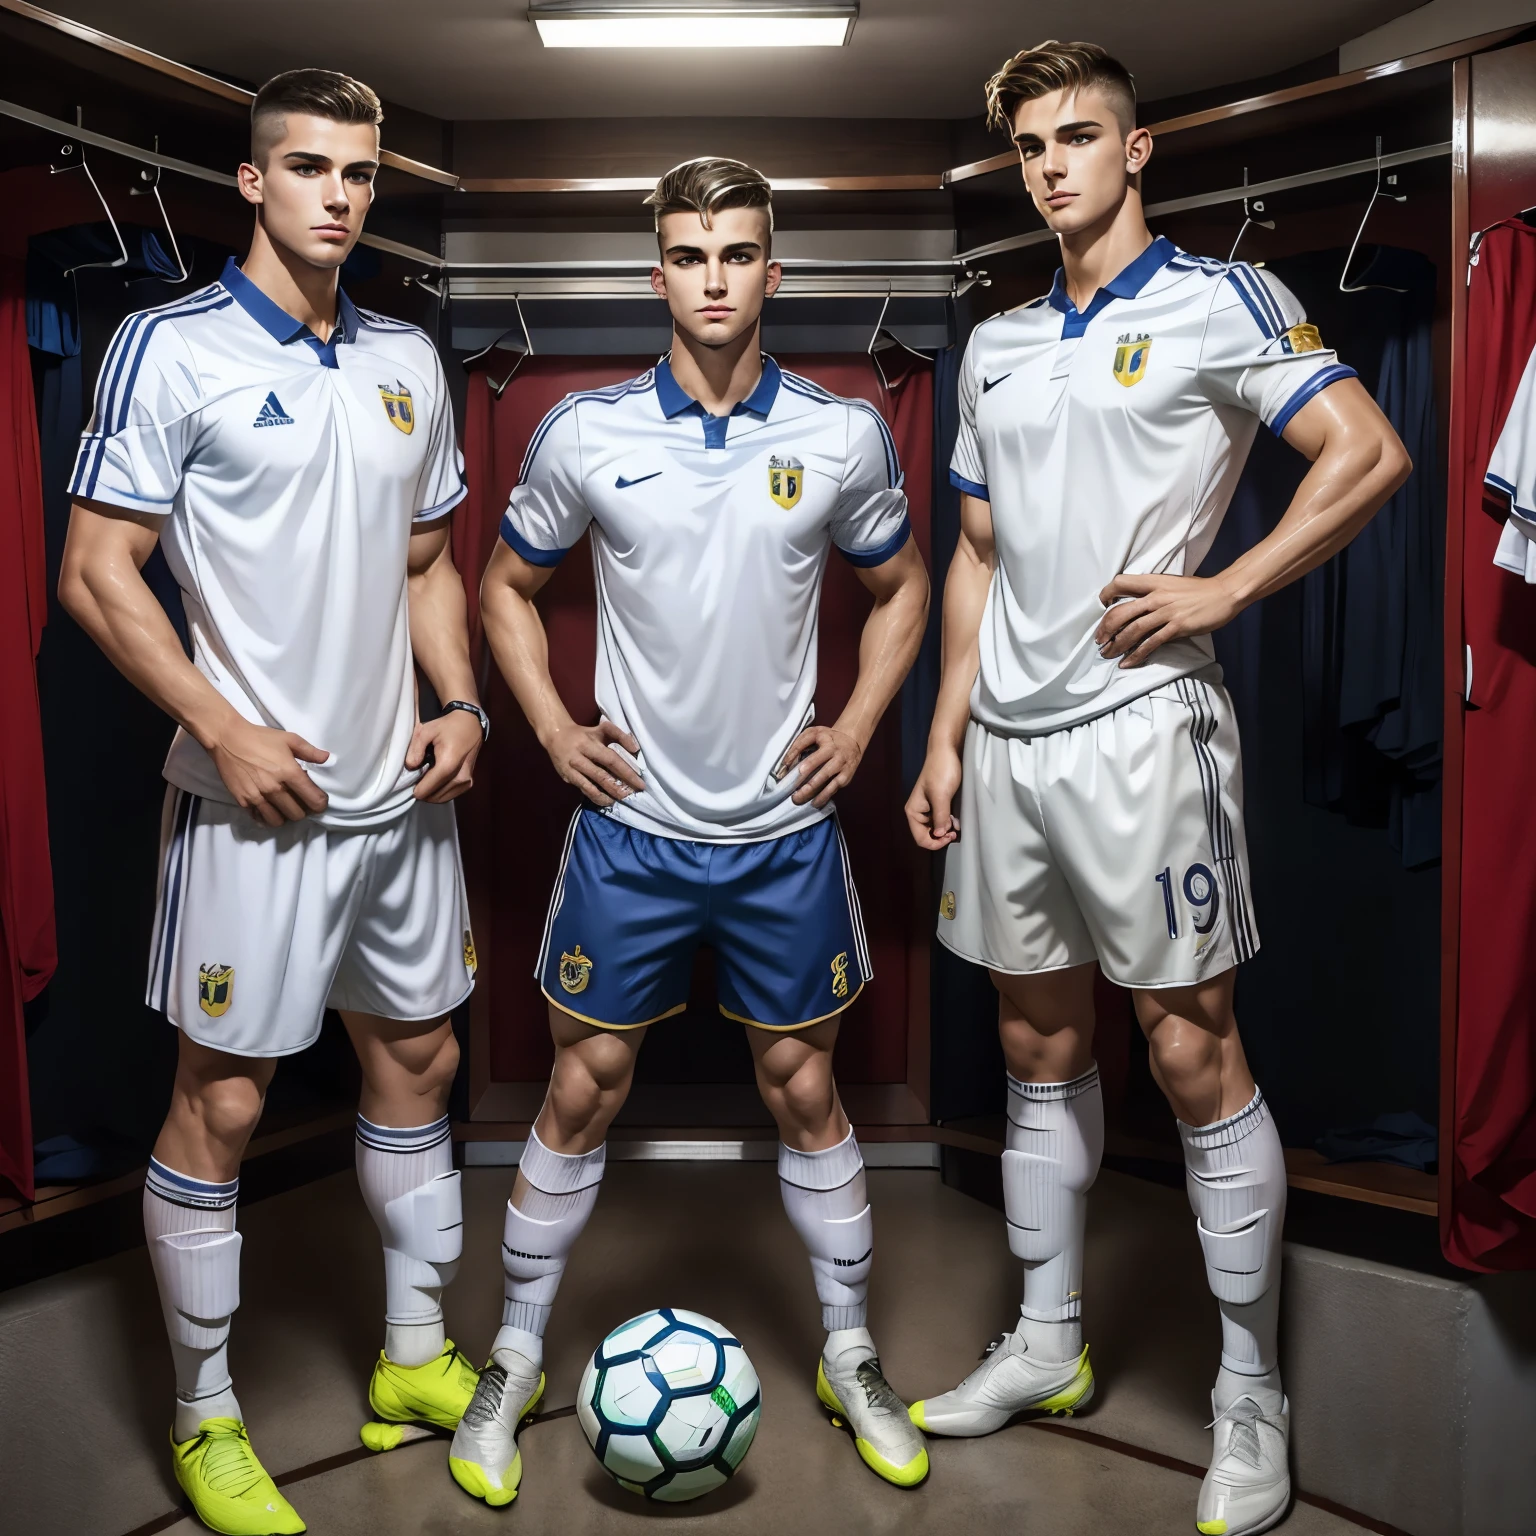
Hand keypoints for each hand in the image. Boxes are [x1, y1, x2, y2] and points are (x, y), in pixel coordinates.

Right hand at [209, 717, 329, 826]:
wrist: (228, 739)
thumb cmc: (261, 738)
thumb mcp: (289, 739)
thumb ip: (310, 751)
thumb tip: (327, 758)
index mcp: (289, 773)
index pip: (313, 800)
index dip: (320, 803)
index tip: (319, 800)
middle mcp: (275, 788)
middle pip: (297, 814)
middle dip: (304, 811)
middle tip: (301, 802)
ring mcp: (258, 796)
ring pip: (278, 821)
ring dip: (285, 816)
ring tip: (286, 807)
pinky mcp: (243, 800)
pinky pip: (260, 818)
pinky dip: (267, 817)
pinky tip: (270, 809)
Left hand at [407, 708, 483, 802]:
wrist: (469, 723)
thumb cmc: (447, 725)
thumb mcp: (426, 730)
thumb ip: (415, 750)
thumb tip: (411, 767)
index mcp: (448, 764)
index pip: (426, 790)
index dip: (415, 789)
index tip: (409, 781)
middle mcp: (460, 777)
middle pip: (433, 797)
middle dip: (423, 790)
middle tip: (416, 777)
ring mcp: (466, 781)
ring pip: (442, 798)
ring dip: (431, 792)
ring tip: (425, 778)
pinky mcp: (469, 783)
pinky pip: (450, 795)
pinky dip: (440, 791)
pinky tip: (435, 780)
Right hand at [547, 718, 644, 807]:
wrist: (555, 736)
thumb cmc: (584, 734)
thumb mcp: (601, 729)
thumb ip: (619, 735)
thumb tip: (635, 749)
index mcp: (589, 743)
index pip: (610, 759)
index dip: (626, 771)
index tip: (640, 782)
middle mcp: (579, 757)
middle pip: (602, 775)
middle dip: (619, 786)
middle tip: (634, 794)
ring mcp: (571, 769)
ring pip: (592, 785)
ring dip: (608, 794)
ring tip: (622, 799)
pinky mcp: (567, 777)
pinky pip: (584, 789)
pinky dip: (597, 797)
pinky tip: (608, 801)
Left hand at [777, 725, 863, 807]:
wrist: (852, 741)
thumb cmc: (828, 738)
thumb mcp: (813, 733)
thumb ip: (799, 744)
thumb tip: (786, 763)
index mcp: (823, 738)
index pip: (802, 745)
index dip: (791, 756)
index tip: (782, 769)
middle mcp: (833, 751)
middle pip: (814, 763)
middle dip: (801, 776)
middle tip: (789, 788)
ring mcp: (841, 764)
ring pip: (824, 778)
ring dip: (811, 790)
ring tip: (798, 799)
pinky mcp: (846, 776)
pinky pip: (834, 788)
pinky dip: (824, 796)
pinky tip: (815, 803)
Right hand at [905, 746, 961, 849]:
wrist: (946, 751)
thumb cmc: (941, 771)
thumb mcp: (941, 795)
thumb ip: (940, 816)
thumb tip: (939, 835)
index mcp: (913, 811)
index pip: (920, 838)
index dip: (935, 843)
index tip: (950, 836)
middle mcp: (918, 812)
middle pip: (927, 835)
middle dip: (941, 837)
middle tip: (955, 832)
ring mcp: (928, 809)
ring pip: (935, 829)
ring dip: (945, 830)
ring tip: (956, 825)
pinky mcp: (937, 804)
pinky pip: (941, 820)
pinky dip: (948, 823)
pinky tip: (955, 819)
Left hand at [1095, 573, 1240, 667]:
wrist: (1225, 593)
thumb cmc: (1198, 590)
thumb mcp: (1171, 584)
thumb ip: (1152, 593)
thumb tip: (1135, 608)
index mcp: (1154, 582)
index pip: (1120, 583)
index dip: (1106, 594)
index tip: (1101, 608)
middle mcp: (1156, 596)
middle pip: (1120, 612)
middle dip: (1105, 629)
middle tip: (1099, 640)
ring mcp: (1166, 612)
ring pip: (1132, 630)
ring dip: (1117, 645)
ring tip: (1108, 654)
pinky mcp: (1176, 627)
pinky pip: (1151, 643)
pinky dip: (1136, 655)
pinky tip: (1127, 663)